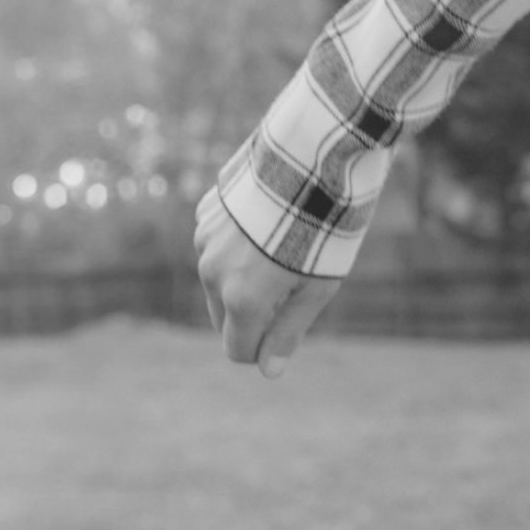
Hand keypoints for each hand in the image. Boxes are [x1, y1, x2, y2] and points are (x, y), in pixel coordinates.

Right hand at [194, 188, 339, 377]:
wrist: (311, 157)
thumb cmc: (325, 229)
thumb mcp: (318, 287)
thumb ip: (289, 331)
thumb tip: (268, 372)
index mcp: (242, 299)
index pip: (237, 350)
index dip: (264, 348)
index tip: (290, 325)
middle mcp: (213, 273)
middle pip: (225, 318)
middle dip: (253, 312)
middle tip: (294, 283)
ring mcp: (204, 241)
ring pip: (219, 279)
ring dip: (244, 274)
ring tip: (283, 244)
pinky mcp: (205, 213)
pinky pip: (215, 245)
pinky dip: (237, 243)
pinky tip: (266, 221)